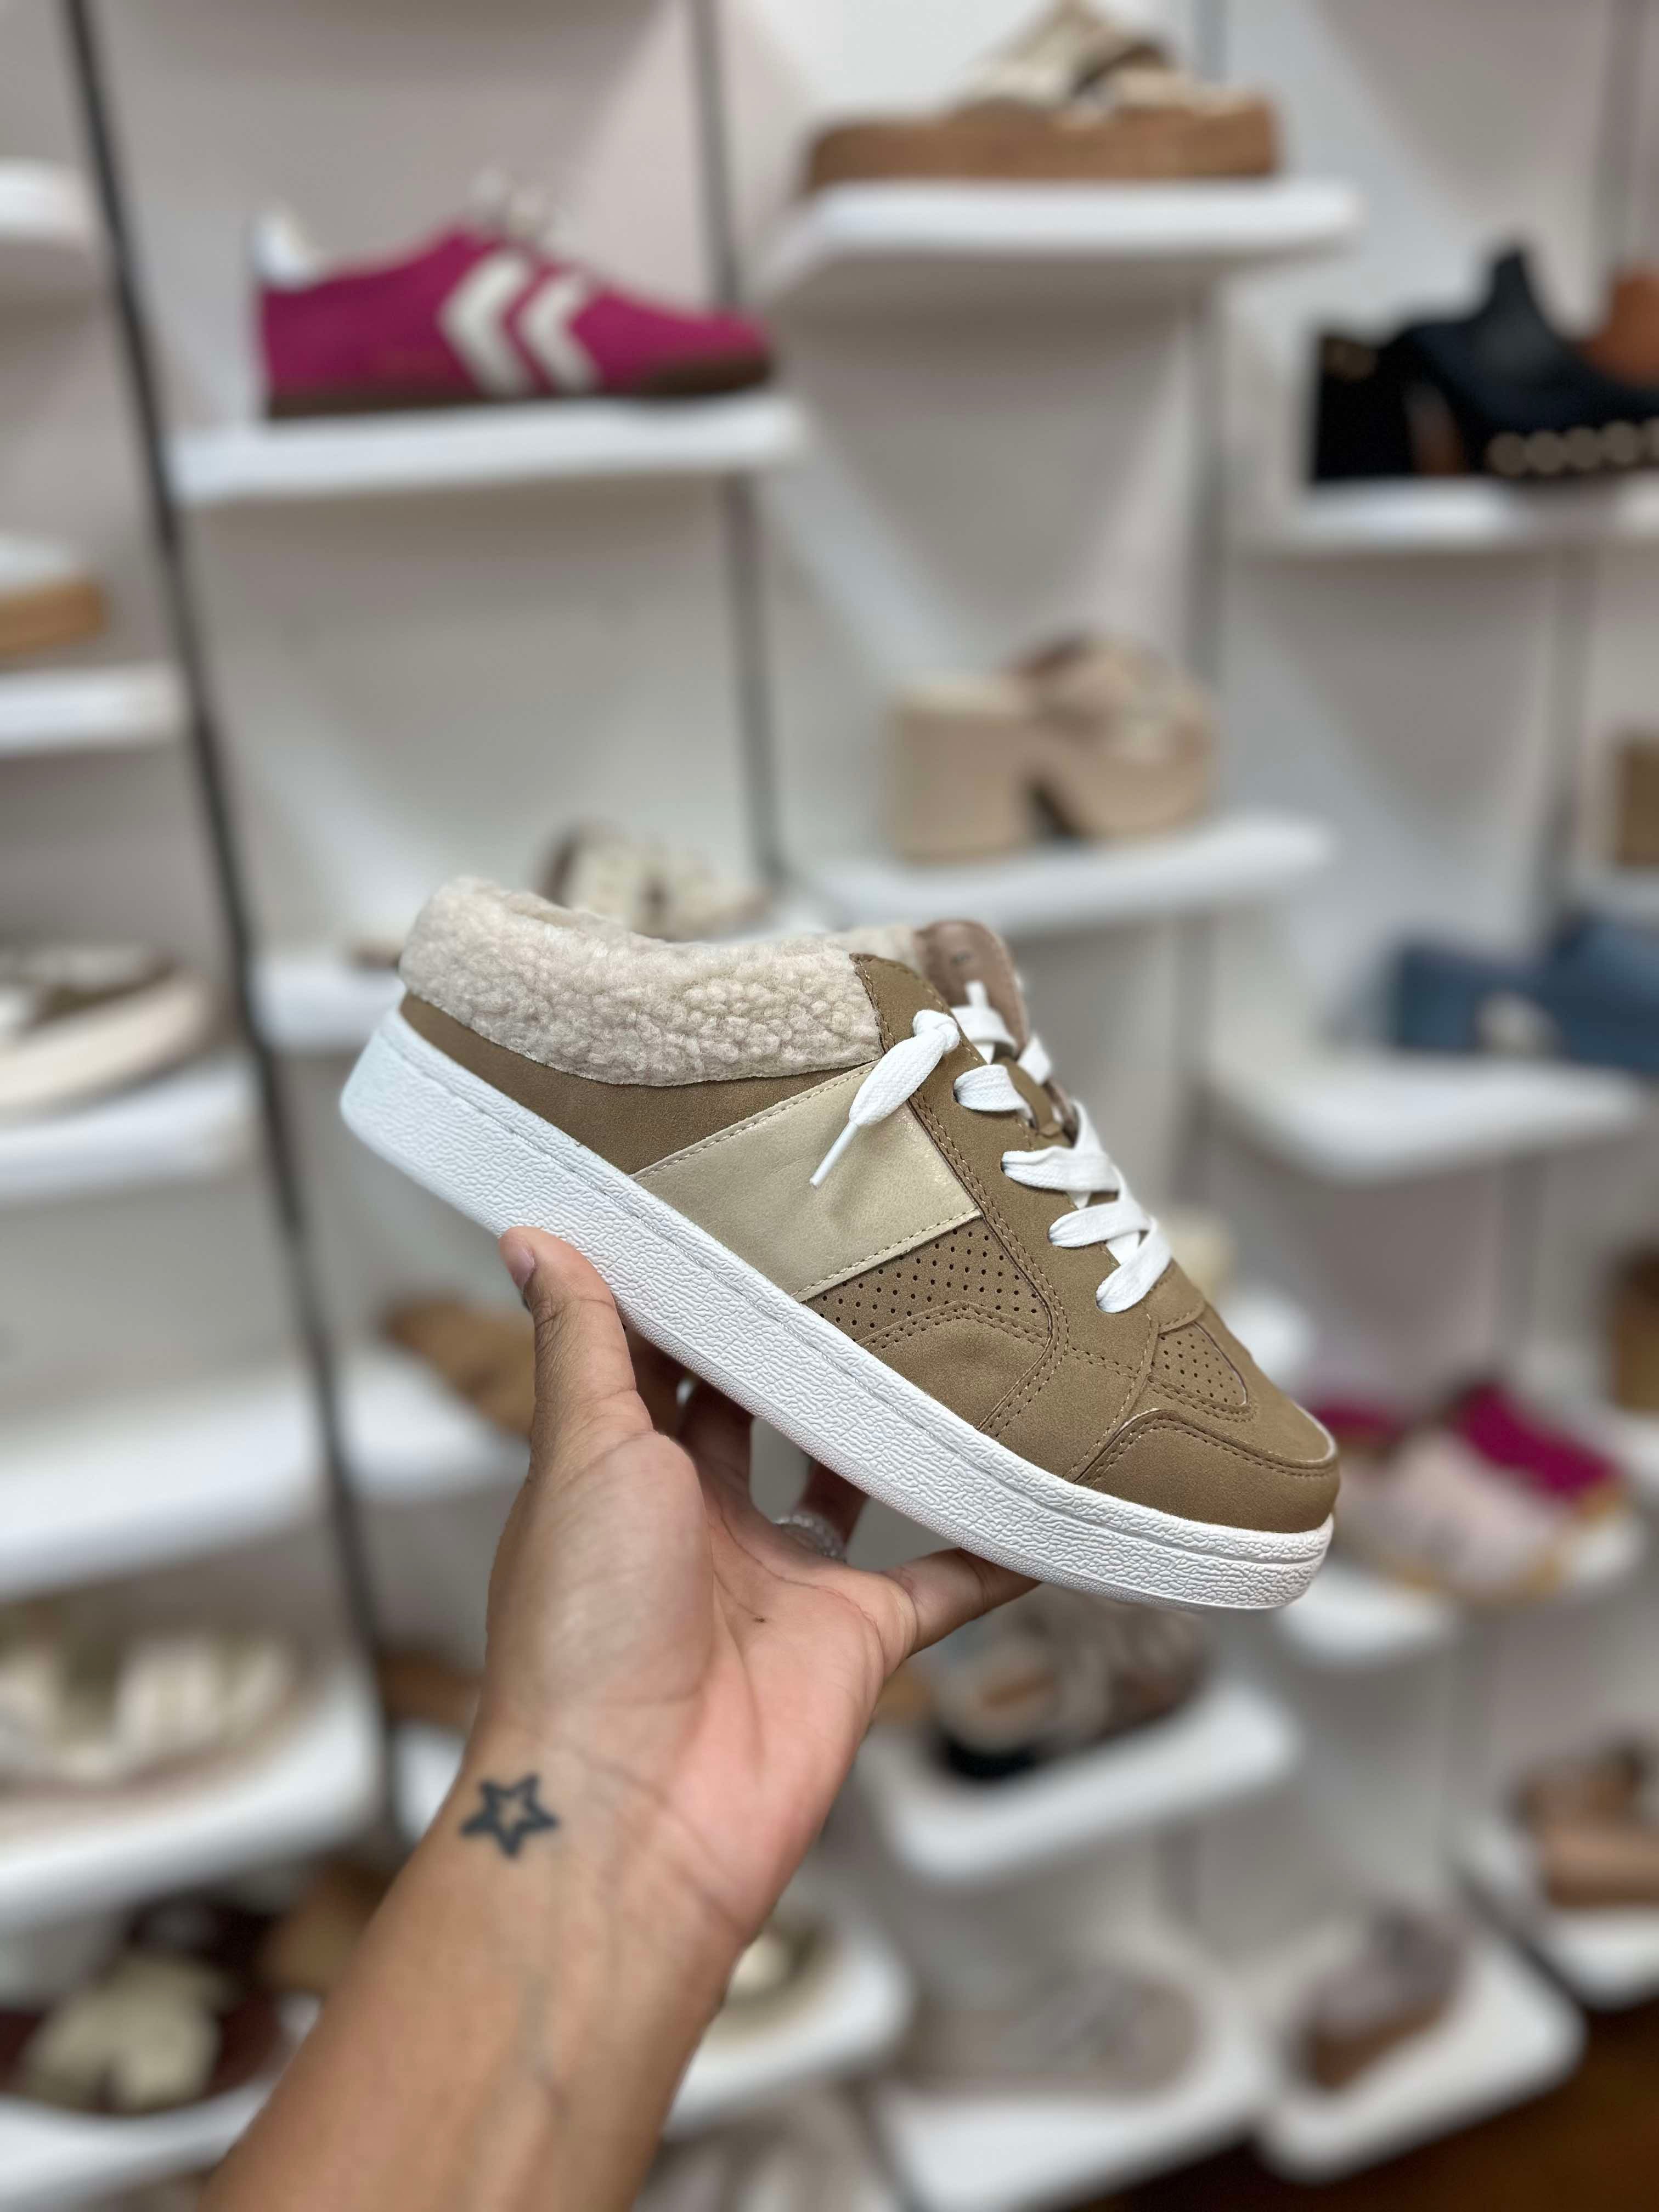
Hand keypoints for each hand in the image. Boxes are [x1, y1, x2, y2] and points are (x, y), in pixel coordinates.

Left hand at [482, 1227, 1031, 1953]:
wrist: (633, 1807)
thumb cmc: (583, 1628)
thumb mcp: (581, 1452)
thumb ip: (580, 1346)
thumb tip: (531, 1237)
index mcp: (627, 1475)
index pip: (666, 1365)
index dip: (699, 1296)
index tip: (746, 1208)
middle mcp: (704, 1523)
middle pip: (767, 1416)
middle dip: (804, 1350)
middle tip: (868, 1255)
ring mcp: (785, 1583)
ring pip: (858, 1484)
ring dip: (896, 1430)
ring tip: (955, 1343)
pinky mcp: (858, 1640)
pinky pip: (945, 1583)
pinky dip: (995, 1550)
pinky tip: (1042, 1496)